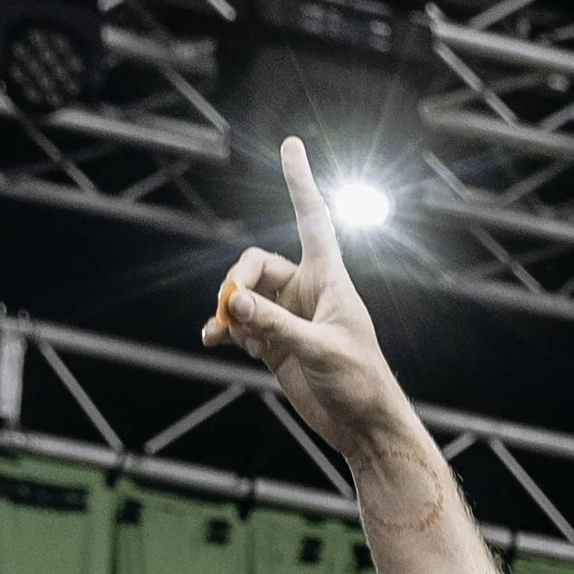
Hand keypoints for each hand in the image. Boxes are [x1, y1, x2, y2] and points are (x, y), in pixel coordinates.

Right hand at [200, 137, 410, 461]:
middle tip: (233, 311)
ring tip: (223, 332)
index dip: (300, 182)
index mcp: (329, 280)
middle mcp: (307, 292)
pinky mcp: (277, 345)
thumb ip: (276, 326)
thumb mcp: (319, 351)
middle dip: (238, 282)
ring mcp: (289, 319)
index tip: (291, 145)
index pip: (312, 220)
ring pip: (246, 296)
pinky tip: (210, 339)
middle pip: (258, 264)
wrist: (364, 428)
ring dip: (229, 309)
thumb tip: (234, 305)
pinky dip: (226, 330)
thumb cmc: (360, 383)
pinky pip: (243, 326)